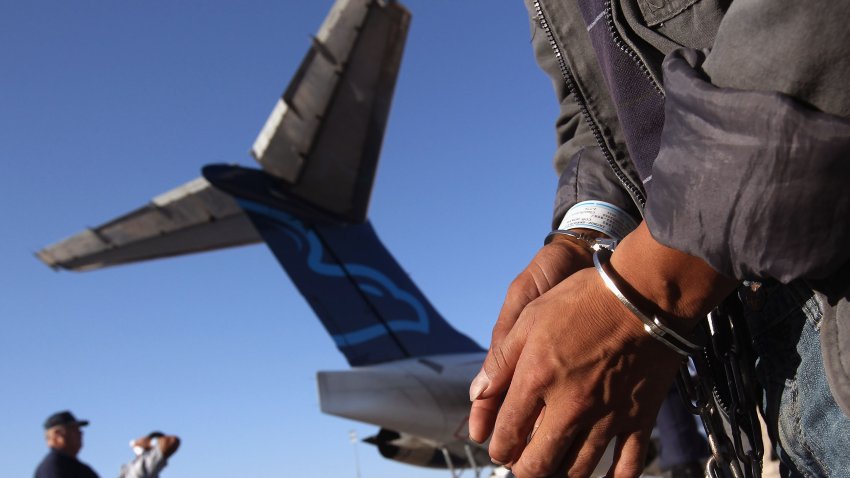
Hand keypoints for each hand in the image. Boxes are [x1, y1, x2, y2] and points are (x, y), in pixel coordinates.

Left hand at [473, 267, 682, 476]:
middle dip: (526, 472)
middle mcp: (569, 407)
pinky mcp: (639, 418)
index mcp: (537, 380)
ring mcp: (606, 417)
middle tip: (523, 468)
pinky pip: (627, 465)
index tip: (499, 451)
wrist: (644, 295)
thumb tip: (477, 394)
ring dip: (561, 476)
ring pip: (578, 469)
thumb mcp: (530, 317)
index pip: (508, 435)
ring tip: (554, 473)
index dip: (499, 450)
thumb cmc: (583, 300)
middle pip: (540, 464)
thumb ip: (501, 360)